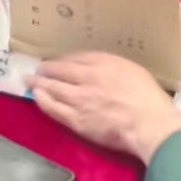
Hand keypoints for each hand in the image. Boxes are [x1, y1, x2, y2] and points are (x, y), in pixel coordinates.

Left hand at [31, 53, 180, 163]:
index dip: (64, 60)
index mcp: (104, 63)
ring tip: (30, 80)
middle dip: (46, 68)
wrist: (150, 123)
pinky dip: (43, 100)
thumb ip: (113, 68)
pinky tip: (36, 96)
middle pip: (60, 69)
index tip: (59, 62)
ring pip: (53, 87)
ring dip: (39, 83)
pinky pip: (54, 108)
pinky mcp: (77, 119)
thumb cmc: (149, 98)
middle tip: (38, 68)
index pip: (77, 58)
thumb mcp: (133, 70)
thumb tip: (101, 69)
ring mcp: (80, 98)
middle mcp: (87, 77)